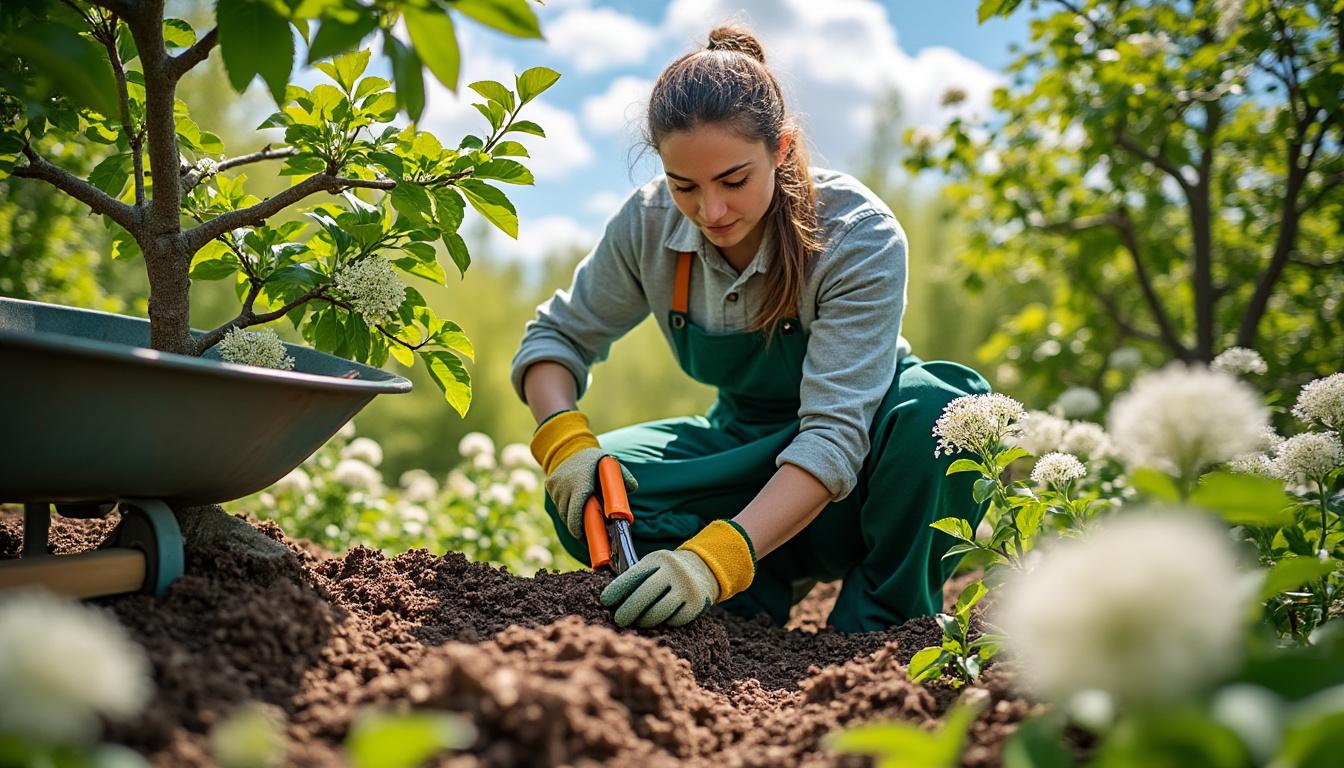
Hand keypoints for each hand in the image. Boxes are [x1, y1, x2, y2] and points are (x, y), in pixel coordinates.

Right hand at [529, 410, 636, 539]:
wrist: (570, 446)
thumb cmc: (594, 459)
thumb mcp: (609, 464)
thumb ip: (623, 476)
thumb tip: (633, 488)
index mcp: (580, 483)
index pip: (575, 512)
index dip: (578, 527)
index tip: (584, 535)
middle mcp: (564, 485)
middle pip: (567, 515)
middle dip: (576, 525)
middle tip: (587, 531)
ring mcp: (555, 485)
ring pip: (562, 511)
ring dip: (571, 517)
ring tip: (583, 517)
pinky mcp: (550, 485)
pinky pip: (558, 503)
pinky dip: (565, 508)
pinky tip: (575, 505)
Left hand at [600, 519, 755, 627]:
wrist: (703, 570)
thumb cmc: (667, 572)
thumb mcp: (654, 566)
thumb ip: (637, 578)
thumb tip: (611, 601)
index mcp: (659, 559)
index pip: (635, 574)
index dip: (618, 589)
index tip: (605, 601)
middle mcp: (674, 570)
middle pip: (646, 593)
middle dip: (628, 609)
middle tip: (619, 620)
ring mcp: (687, 587)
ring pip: (659, 610)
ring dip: (645, 619)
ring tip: (640, 621)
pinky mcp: (697, 604)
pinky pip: (674, 620)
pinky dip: (665, 622)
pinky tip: (661, 619)